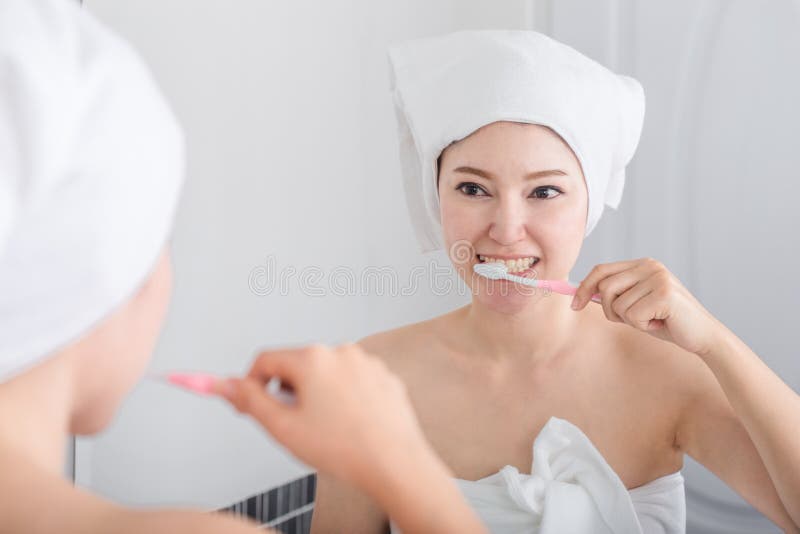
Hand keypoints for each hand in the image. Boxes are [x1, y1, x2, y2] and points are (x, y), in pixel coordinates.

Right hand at [217, 344, 434, 488]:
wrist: (394, 463)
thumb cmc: (344, 448)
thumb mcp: (282, 427)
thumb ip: (249, 400)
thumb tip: (225, 385)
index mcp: (312, 359)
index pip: (265, 360)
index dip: (250, 384)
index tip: (251, 403)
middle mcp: (340, 352)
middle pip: (297, 366)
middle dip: (289, 392)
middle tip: (294, 424)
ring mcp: (366, 362)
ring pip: (326, 375)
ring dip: (318, 395)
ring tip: (327, 428)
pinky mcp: (384, 376)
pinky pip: (353, 383)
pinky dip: (345, 399)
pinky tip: (350, 424)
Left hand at [571, 258, 723, 355]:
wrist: (702, 335)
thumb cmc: (666, 322)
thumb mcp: (635, 305)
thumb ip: (614, 296)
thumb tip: (582, 294)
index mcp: (642, 264)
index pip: (601, 269)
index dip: (584, 287)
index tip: (574, 305)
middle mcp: (650, 266)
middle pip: (605, 286)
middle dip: (610, 310)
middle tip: (633, 320)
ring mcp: (658, 278)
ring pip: (617, 304)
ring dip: (630, 320)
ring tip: (652, 320)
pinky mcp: (664, 294)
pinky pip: (632, 316)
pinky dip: (642, 326)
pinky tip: (660, 324)